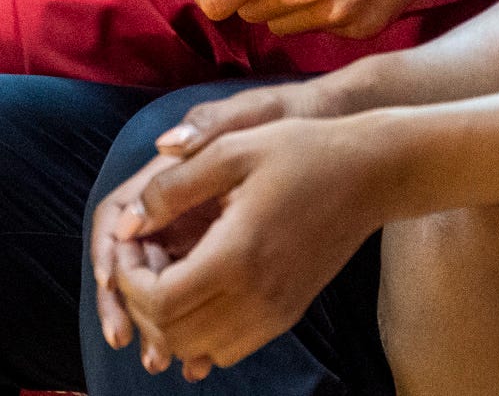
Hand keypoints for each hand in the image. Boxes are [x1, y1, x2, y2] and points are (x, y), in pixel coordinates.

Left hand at [90, 80, 350, 360]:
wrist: (372, 173)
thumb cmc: (303, 150)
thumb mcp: (233, 149)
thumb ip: (173, 186)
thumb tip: (126, 222)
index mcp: (237, 254)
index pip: (157, 300)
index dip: (126, 278)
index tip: (128, 243)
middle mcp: (256, 297)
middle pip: (172, 333)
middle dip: (140, 301)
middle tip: (140, 257)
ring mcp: (274, 312)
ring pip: (198, 348)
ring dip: (169, 319)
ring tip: (167, 269)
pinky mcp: (287, 314)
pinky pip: (228, 346)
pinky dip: (201, 329)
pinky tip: (200, 284)